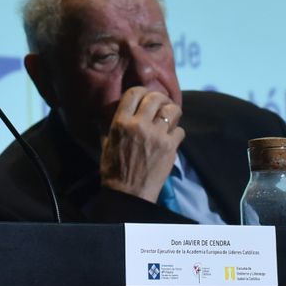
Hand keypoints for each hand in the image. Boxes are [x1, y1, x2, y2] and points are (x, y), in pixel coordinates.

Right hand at [98, 87, 184, 201]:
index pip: (134, 93)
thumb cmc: (114, 170)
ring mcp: (157, 136)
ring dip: (172, 111)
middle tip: (160, 104)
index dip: (142, 91)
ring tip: (170, 117)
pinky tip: (171, 137)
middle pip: (156, 97)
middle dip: (160, 99)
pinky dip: (177, 132)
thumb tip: (105, 113)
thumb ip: (108, 125)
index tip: (145, 97)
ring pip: (172, 110)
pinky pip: (180, 130)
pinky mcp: (170, 148)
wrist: (128, 194)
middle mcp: (140, 125)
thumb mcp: (106, 143)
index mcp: (121, 122)